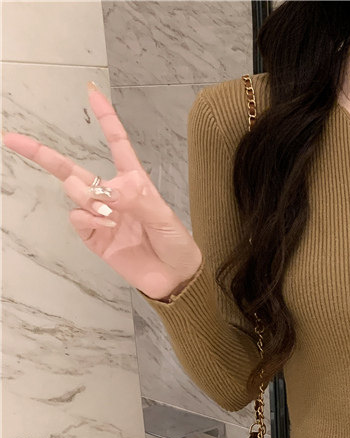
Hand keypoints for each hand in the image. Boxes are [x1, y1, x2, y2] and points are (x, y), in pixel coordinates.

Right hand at [2, 81, 201, 301]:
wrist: (175, 278)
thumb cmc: (177, 244)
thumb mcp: (164, 217)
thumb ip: (137, 199)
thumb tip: (108, 189)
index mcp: (134, 182)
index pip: (116, 143)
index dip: (105, 118)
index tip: (91, 92)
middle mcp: (112, 195)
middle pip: (71, 169)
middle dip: (42, 153)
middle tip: (13, 139)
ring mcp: (101, 216)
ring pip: (73, 192)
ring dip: (86, 196)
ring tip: (109, 212)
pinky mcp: (95, 237)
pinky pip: (77, 218)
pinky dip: (88, 217)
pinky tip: (107, 224)